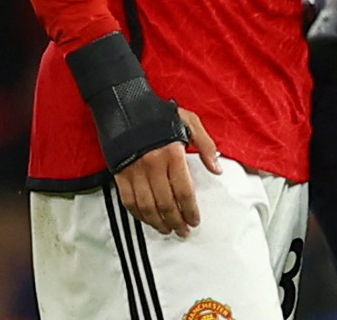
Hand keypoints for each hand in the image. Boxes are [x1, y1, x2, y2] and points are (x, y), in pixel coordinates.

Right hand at [114, 107, 221, 237]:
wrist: (125, 104)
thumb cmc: (160, 114)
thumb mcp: (190, 121)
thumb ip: (206, 145)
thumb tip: (217, 169)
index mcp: (172, 153)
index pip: (184, 191)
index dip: (190, 210)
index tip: (196, 221)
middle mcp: (153, 164)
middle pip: (166, 203)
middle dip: (177, 221)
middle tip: (184, 232)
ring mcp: (134, 171)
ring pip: (147, 207)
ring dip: (159, 223)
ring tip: (168, 230)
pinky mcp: (119, 174)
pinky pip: (129, 202)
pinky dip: (139, 215)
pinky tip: (149, 221)